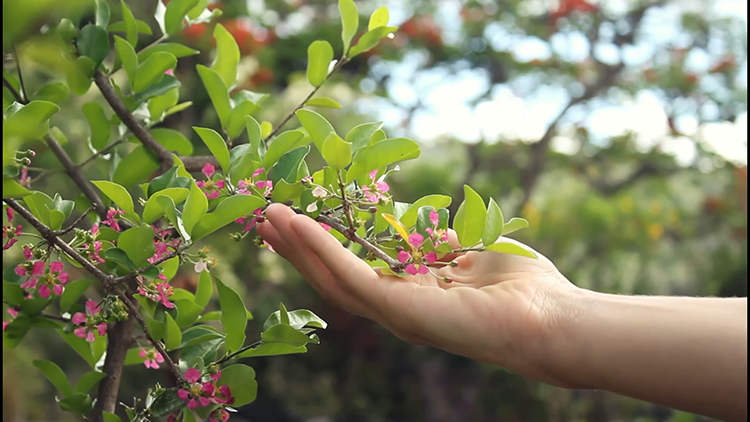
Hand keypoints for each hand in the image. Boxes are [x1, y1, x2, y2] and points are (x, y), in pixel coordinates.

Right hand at [258, 204, 585, 387]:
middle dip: (297, 249)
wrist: (553, 320)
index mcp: (413, 298)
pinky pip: (349, 276)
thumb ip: (448, 248)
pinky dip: (320, 248)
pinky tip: (297, 223)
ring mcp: (395, 315)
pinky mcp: (399, 311)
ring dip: (298, 247)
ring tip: (268, 216)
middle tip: (264, 217)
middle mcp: (397, 310)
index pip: (356, 272)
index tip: (298, 219)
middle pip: (332, 279)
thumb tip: (435, 235)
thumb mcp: (477, 256)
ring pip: (330, 280)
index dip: (325, 248)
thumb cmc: (525, 290)